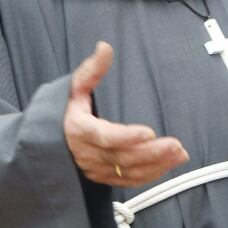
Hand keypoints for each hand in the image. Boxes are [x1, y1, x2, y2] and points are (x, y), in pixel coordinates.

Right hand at [64, 42, 188, 187]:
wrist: (48, 141)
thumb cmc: (64, 111)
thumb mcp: (74, 87)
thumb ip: (92, 69)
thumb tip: (105, 47)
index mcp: (78, 129)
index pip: (103, 136)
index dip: (126, 136)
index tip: (149, 132)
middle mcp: (87, 153)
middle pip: (122, 156)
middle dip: (151, 153)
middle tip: (175, 145)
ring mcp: (96, 168)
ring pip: (128, 171)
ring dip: (156, 165)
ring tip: (179, 153)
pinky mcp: (104, 177)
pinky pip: (129, 180)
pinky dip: (152, 174)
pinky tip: (169, 164)